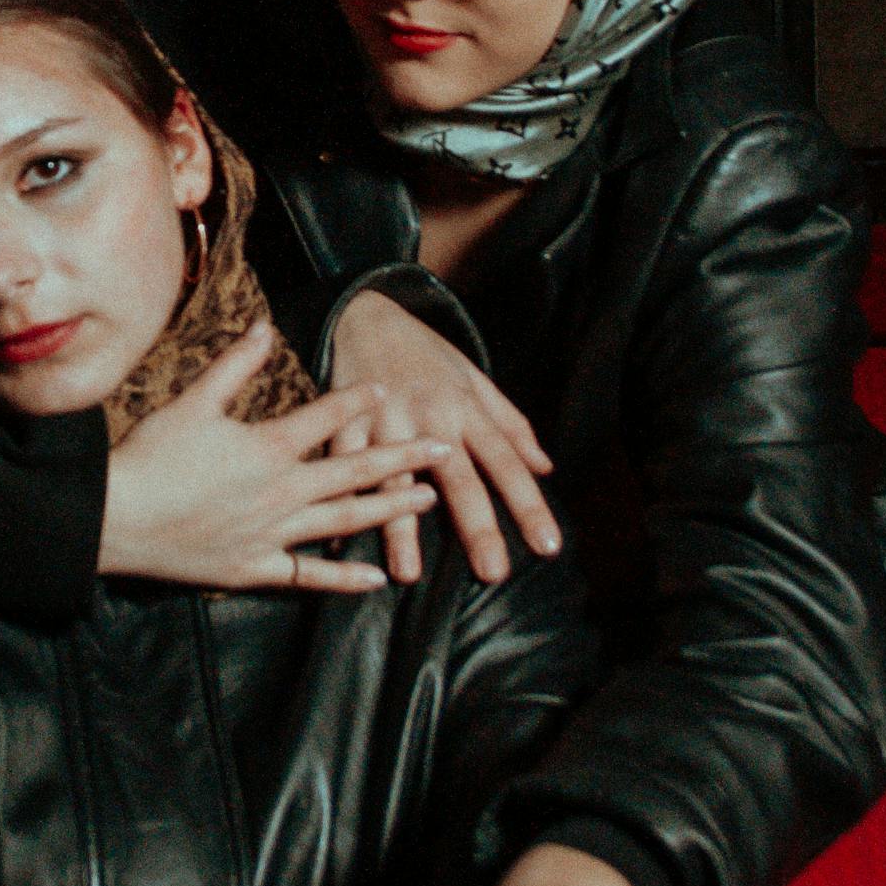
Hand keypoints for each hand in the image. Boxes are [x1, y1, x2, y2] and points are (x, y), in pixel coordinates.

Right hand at [99, 324, 446, 594]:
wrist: (115, 520)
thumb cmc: (150, 457)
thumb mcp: (193, 402)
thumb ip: (236, 366)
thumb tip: (266, 326)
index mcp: (268, 447)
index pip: (326, 417)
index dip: (360, 399)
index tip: (389, 387)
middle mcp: (282, 492)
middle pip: (355, 471)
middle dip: (404, 457)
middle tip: (444, 447)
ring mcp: (272, 534)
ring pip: (344, 521)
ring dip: (390, 509)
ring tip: (427, 499)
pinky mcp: (256, 568)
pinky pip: (310, 576)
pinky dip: (345, 579)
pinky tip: (377, 580)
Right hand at [326, 294, 560, 583]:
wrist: (367, 312)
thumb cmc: (427, 353)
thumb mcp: (476, 379)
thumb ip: (512, 425)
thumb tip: (545, 467)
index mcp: (467, 409)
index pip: (507, 463)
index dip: (529, 504)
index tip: (547, 546)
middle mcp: (430, 417)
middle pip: (459, 478)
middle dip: (477, 526)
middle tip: (492, 571)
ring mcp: (385, 419)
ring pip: (395, 479)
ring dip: (401, 526)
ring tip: (409, 573)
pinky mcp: (344, 420)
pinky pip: (342, 465)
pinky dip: (340, 500)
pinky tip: (338, 540)